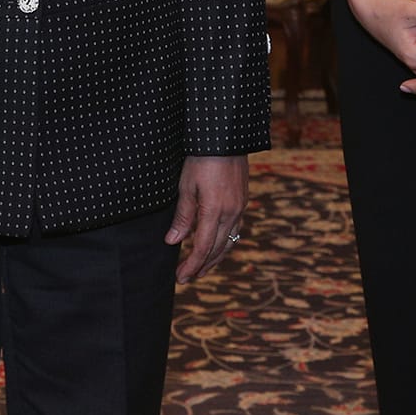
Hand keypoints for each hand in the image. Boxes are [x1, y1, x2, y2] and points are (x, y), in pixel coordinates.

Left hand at [165, 155, 247, 282]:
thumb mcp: (187, 186)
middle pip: (216, 249)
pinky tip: (217, 246)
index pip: (202, 247)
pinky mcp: (242, 201)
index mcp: (215, 211)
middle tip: (186, 278)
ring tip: (201, 269)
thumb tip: (173, 241)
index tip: (181, 277)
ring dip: (214, 258)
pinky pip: (235, 230)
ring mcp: (240, 208)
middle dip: (201, 266)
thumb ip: (183, 216)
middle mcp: (232, 214)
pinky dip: (224, 243)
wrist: (225, 137)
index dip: (192, 265)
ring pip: (229, 242)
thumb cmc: (202, 159)